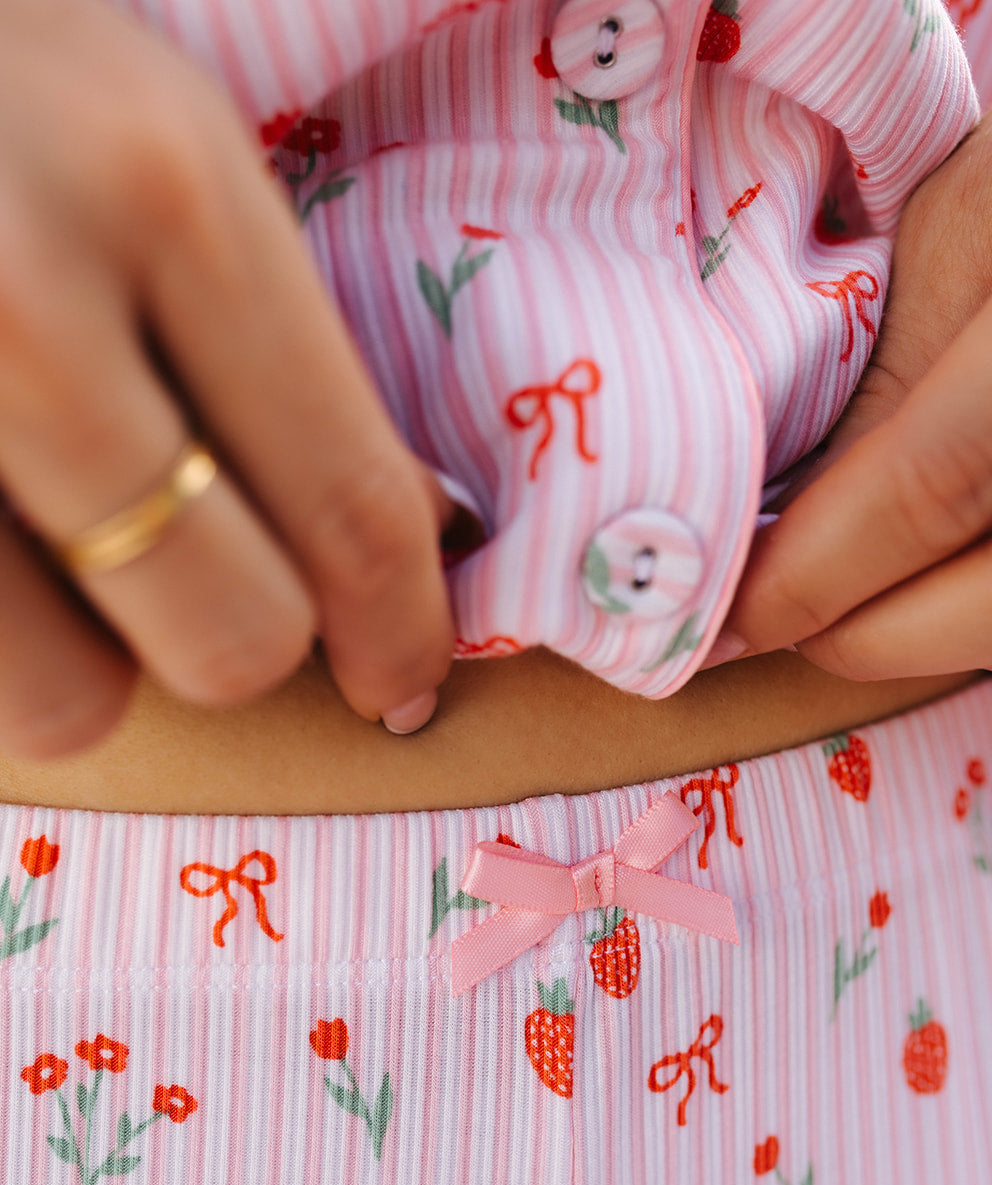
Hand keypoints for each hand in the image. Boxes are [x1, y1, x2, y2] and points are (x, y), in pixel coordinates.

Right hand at [0, 0, 453, 758]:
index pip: (349, 499)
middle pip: (231, 638)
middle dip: (231, 632)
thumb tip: (418, 538)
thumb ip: (267, 338)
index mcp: (157, 185)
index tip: (406, 681)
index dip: (400, 627)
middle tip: (185, 566)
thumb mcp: (147, 142)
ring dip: (77, 658)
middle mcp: (19, 299)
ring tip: (36, 540)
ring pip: (70, 701)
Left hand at [717, 27, 991, 684]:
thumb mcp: (983, 197)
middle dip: (872, 635)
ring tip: (846, 598)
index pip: (942, 479)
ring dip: (936, 643)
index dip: (817, 571)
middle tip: (775, 621)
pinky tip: (936, 587)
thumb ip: (894, 358)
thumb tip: (787, 513)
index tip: (724, 618)